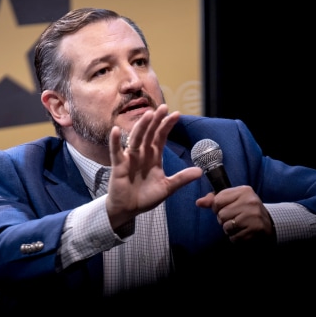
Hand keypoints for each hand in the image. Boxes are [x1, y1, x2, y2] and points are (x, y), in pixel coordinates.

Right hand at [106, 104, 202, 229]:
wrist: (128, 210)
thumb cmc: (145, 197)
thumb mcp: (167, 187)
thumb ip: (181, 178)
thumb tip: (200, 172)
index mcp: (153, 157)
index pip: (161, 137)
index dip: (167, 125)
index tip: (176, 114)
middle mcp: (142, 154)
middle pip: (149, 133)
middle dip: (156, 120)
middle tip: (163, 107)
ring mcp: (130, 158)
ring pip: (135, 138)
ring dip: (141, 126)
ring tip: (148, 114)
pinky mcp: (119, 166)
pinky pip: (116, 152)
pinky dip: (115, 141)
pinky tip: (116, 130)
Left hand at [195, 185, 274, 242]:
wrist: (269, 224)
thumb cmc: (246, 211)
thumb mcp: (233, 200)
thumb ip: (215, 200)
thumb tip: (199, 202)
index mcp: (244, 190)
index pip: (217, 201)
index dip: (217, 208)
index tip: (226, 209)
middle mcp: (250, 201)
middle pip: (221, 215)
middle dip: (224, 220)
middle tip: (235, 219)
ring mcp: (254, 215)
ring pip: (226, 227)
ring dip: (230, 230)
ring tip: (239, 226)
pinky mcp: (256, 229)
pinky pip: (234, 238)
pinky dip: (236, 238)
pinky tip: (244, 233)